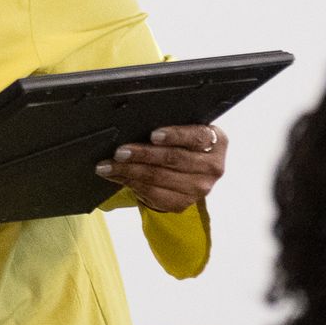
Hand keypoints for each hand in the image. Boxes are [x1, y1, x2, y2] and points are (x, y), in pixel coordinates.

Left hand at [96, 124, 226, 212]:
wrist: (186, 174)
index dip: (174, 135)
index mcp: (217, 142)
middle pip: (173, 159)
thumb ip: (171, 125)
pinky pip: (152, 194)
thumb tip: (136, 121)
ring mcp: (199, 188)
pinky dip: (130, 183)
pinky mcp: (182, 203)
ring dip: (129, 171)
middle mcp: (213, 167)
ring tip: (108, 165)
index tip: (152, 135)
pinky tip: (116, 176)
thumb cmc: (181, 144)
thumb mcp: (183, 132)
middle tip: (120, 151)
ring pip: (158, 178)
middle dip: (142, 154)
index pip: (196, 136)